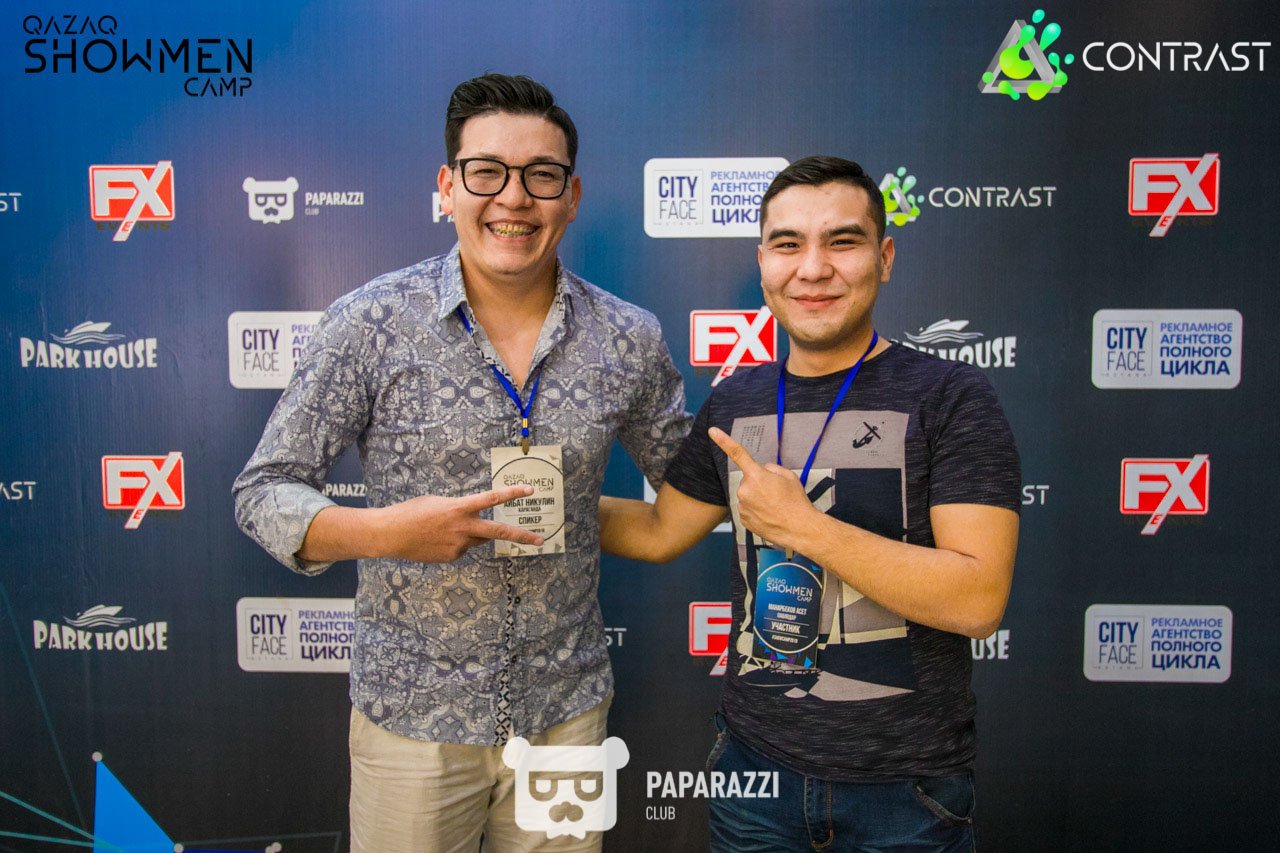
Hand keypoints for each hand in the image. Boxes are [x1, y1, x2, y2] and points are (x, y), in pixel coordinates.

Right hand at [375, 486, 543, 562]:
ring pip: (477, 540)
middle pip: (499, 532)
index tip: (530, 490)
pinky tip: (436, 540)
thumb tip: (473, 519)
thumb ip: (460, 509)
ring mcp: (458, 545)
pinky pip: (462, 549)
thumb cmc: (412, 512)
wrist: (390, 534)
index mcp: (459, 508)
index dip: (512, 493)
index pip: (492, 499)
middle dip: (522, 536)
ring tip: (444, 529)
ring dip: (471, 534)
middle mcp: (463, 527)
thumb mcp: (439, 502)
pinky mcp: (452, 557)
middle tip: (540, 540)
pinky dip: (454, 543)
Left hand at [708, 427, 818, 550]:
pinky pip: (747, 510)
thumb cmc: (796, 502)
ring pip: (747, 496)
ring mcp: (742, 506)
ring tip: (774, 507)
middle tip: (776, 494)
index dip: (723, 441)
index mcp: (756, 476)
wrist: (799, 529)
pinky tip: (769, 515)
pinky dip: (756, 511)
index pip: (737, 453)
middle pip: (748, 481)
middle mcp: (745, 490)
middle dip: (759, 484)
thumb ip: (772, 469)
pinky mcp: (743, 520)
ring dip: (757, 499)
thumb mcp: (789, 476)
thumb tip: (764, 471)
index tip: (712, 431)